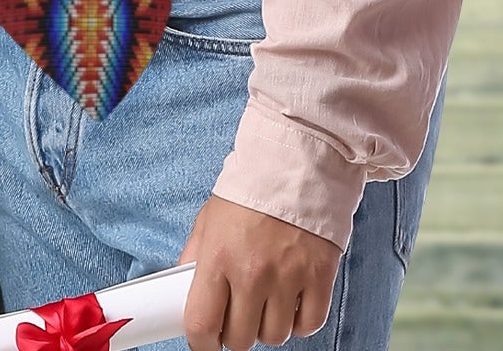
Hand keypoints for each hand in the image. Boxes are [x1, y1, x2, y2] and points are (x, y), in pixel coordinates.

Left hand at [179, 194, 341, 349]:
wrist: (294, 169)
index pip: (201, 322)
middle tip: (236, 315)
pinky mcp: (319, 280)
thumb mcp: (208, 220)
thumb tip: (183, 289)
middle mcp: (252, 273)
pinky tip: (289, 301)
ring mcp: (288, 279)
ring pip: (274, 336)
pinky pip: (307, 326)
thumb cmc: (247, 195)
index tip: (204, 341)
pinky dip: (298, 322)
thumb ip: (195, 256)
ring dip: (267, 327)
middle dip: (234, 333)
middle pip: (240, 338)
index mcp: (218, 257)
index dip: (200, 342)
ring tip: (264, 302)